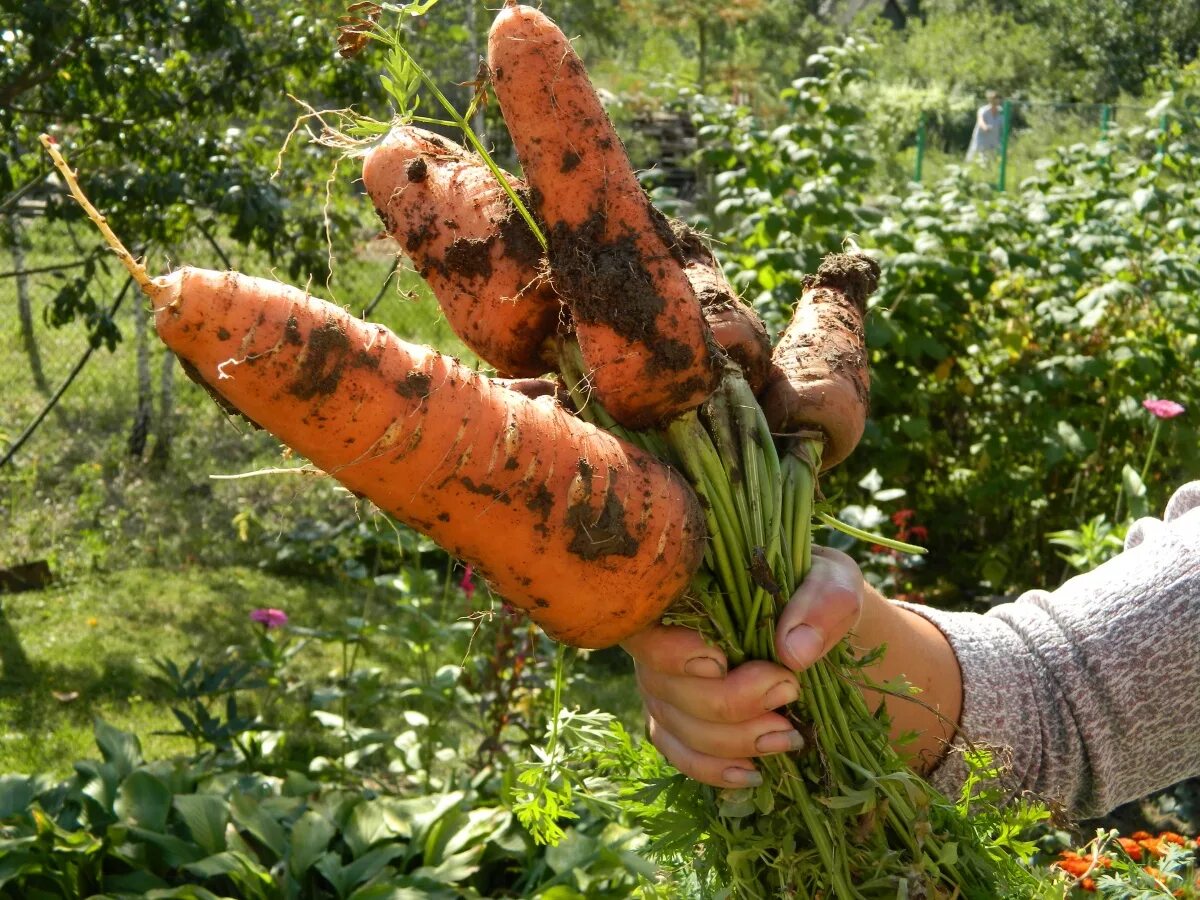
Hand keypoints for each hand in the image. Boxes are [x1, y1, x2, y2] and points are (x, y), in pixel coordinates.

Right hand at [621, 546, 863, 787]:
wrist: (824, 630)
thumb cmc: (819, 596)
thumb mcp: (835, 584)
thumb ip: (821, 604)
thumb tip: (794, 652)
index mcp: (684, 593)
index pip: (646, 627)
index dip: (671, 653)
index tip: (720, 661)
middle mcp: (662, 640)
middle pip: (666, 686)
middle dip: (728, 701)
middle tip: (788, 690)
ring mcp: (667, 686)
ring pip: (679, 727)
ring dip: (733, 740)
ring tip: (788, 735)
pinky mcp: (681, 723)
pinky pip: (683, 756)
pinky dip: (715, 770)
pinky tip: (753, 772)